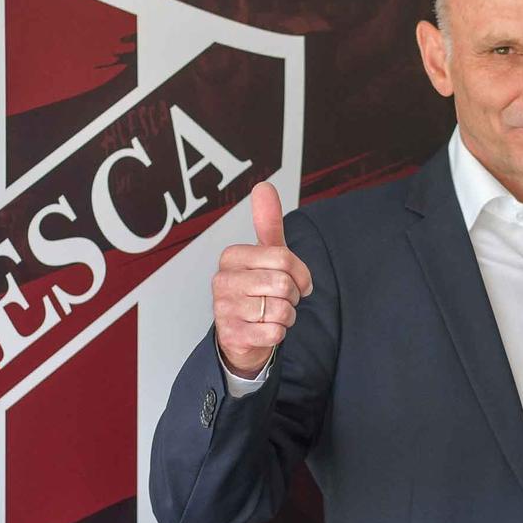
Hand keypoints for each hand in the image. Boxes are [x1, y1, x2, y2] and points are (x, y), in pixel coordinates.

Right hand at [213, 182, 312, 377]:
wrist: (242, 334)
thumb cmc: (258, 290)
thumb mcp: (266, 255)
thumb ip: (267, 222)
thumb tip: (264, 186)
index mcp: (232, 256)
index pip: (283, 258)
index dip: (300, 273)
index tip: (298, 280)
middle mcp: (222, 280)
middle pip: (283, 284)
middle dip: (293, 296)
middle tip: (283, 299)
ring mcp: (223, 309)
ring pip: (281, 310)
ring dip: (287, 316)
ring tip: (273, 314)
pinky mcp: (231, 335)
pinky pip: (275, 333)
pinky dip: (279, 333)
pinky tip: (265, 329)